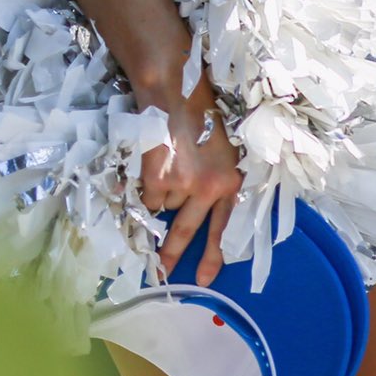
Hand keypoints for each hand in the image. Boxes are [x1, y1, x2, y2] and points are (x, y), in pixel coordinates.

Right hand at [141, 87, 242, 285]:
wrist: (177, 95)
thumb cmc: (200, 120)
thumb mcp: (221, 152)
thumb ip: (213, 181)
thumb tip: (194, 212)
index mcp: (230, 180)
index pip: (224, 225)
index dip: (213, 254)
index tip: (204, 280)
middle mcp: (210, 187)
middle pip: (185, 230)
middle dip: (170, 255)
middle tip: (161, 274)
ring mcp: (183, 186)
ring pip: (163, 208)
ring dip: (160, 194)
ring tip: (167, 164)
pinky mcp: (158, 182)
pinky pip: (147, 198)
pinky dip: (145, 187)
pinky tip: (154, 163)